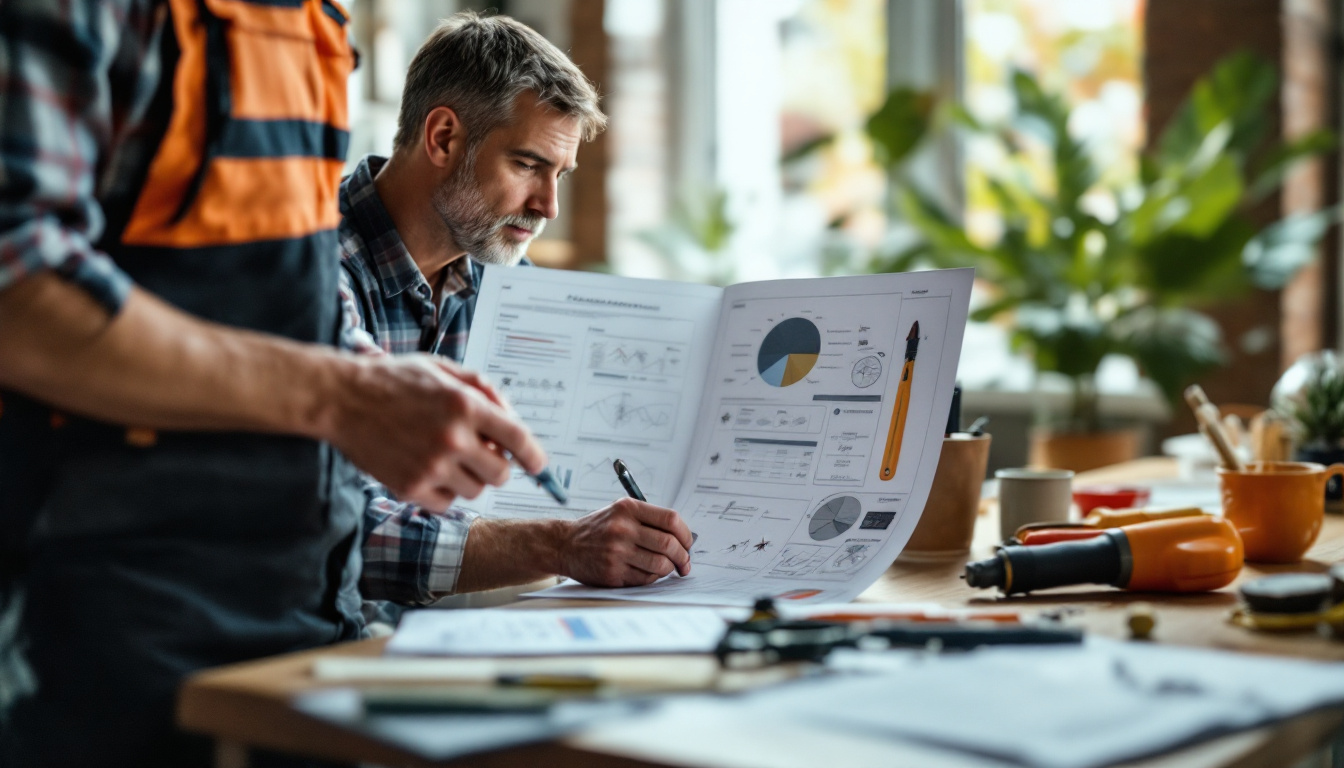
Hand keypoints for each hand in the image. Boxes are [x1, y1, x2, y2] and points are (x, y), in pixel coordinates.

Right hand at [325, 353, 545, 510]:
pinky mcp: (410, 487)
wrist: (341, 398)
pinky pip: (447, 504)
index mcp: (464, 405)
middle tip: (480, 454)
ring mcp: (431, 466)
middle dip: (496, 466)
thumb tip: (510, 418)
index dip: (533, 455)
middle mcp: (452, 438)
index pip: (517, 438)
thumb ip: (481, 389)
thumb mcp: (442, 368)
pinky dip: (444, 493)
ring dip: (469, 478)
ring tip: (446, 458)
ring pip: (475, 490)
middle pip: (501, 473)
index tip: (538, 465)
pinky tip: (429, 471)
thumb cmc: (393, 380)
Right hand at [559, 498, 692, 586]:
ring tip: (666, 568)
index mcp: (628, 509)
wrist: (564, 544)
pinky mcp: (612, 572)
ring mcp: (617, 552)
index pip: (671, 519)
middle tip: (684, 562)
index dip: (686, 534)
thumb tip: (682, 538)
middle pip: (669, 544)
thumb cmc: (597, 529)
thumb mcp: (620, 512)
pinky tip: (647, 572)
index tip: (687, 543)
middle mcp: (622, 528)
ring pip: (660, 564)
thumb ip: (648, 520)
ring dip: (669, 569)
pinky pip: (645, 579)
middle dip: (683, 556)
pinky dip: (652, 577)